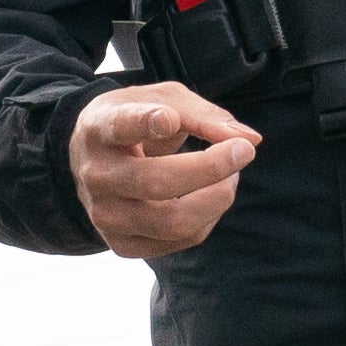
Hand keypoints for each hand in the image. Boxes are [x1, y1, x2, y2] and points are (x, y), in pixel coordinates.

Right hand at [71, 80, 259, 257]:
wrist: (94, 160)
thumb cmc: (137, 122)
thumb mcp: (164, 100)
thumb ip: (204, 115)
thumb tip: (250, 140)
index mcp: (99, 129)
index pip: (120, 127)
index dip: (144, 123)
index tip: (169, 119)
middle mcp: (96, 175)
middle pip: (156, 183)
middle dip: (210, 169)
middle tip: (243, 151)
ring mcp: (105, 215)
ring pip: (172, 222)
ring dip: (217, 198)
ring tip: (231, 175)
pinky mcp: (121, 244)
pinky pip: (180, 240)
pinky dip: (208, 219)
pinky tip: (210, 197)